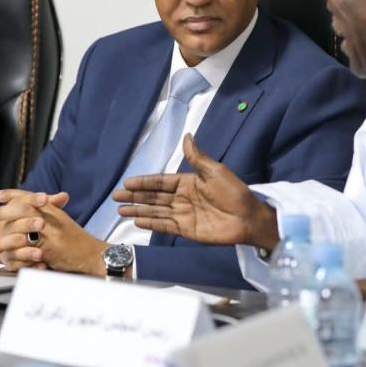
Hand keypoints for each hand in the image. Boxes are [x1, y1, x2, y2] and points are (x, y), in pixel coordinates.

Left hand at [0, 189, 108, 276]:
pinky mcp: (51, 251)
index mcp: (53, 210)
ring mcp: (51, 235)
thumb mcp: (62, 222)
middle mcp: (52, 219)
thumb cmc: (78, 240)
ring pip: (23, 230)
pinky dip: (15, 256)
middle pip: (23, 209)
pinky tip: (3, 260)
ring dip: (3, 237)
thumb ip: (48, 212)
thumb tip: (31, 203)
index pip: (30, 197)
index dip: (11, 195)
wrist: (94, 254)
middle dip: (2, 212)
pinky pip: (29, 252)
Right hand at [112, 134, 279, 250]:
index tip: (127, 183)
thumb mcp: (215, 170)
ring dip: (138, 210)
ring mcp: (184, 215)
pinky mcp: (187, 230)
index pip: (161, 182)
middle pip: (154, 197)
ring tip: (121, 211)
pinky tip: (138, 221)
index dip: (144, 182)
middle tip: (116, 198)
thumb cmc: (235, 192)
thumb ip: (197, 157)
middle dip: (135, 197)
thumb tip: (187, 136)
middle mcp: (183, 198)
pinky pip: (165, 226)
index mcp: (189, 182)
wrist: (249, 218)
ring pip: (156, 212)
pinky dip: (151, 223)